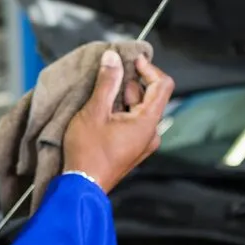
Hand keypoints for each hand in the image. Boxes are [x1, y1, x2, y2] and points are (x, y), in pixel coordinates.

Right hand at [63, 50, 174, 193]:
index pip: (163, 85)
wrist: (81, 185)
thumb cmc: (87, 153)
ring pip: (141, 109)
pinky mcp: (133, 149)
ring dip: (125, 96)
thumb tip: (113, 58)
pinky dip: (122, 111)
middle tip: (111, 74)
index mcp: (147, 123)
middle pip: (152, 96)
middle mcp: (150, 133)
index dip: (149, 68)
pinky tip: (104, 110)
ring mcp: (143, 143)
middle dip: (132, 81)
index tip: (132, 60)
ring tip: (103, 93)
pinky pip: (134, 123)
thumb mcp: (94, 111)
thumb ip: (107, 82)